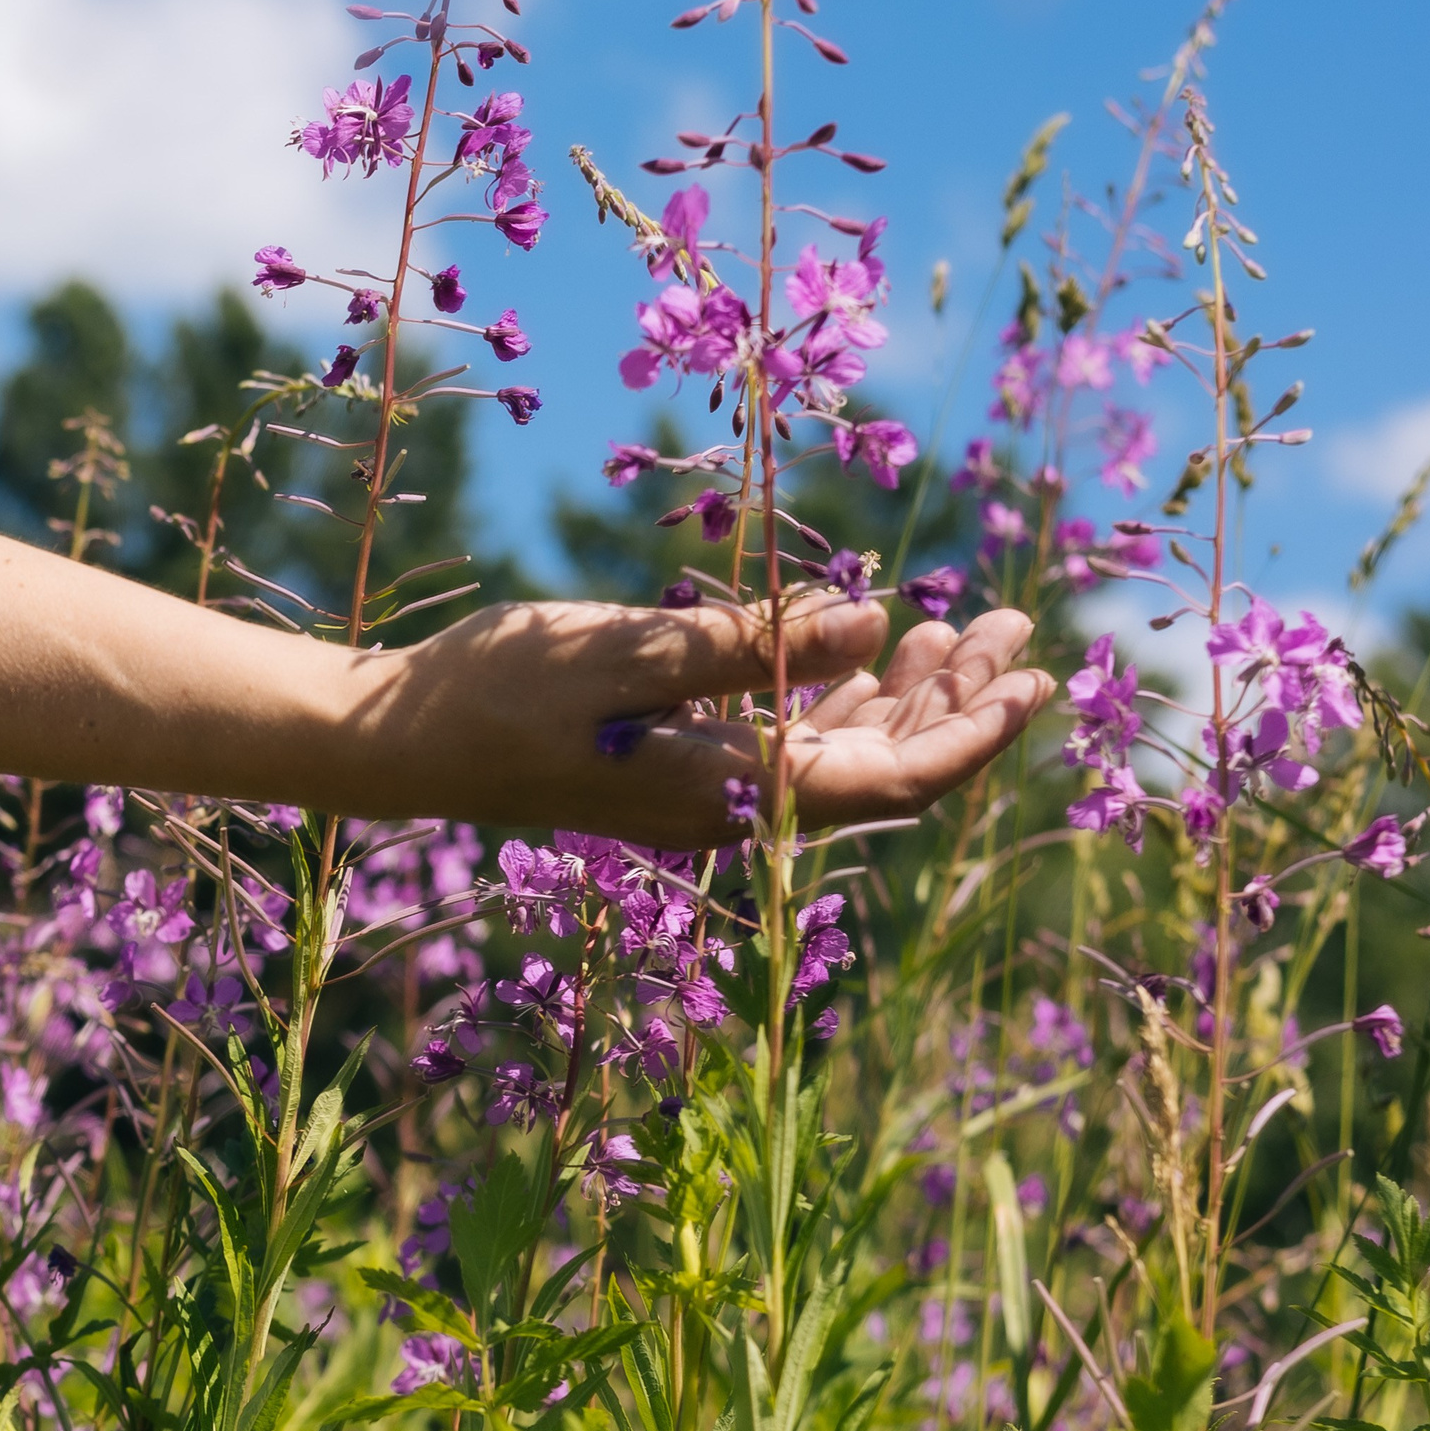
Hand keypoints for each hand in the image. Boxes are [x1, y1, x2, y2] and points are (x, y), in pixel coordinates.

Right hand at [354, 595, 1055, 846]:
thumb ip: (756, 644)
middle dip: (960, 700)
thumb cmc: (496, 689)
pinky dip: (840, 694)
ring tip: (967, 626)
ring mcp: (705, 787)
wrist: (394, 740)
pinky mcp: (676, 761)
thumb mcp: (629, 653)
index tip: (1035, 677)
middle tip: (1020, 623)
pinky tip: (873, 647)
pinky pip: (788, 739)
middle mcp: (733, 807)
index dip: (975, 734)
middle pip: (883, 767)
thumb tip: (880, 624)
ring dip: (909, 692)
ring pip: (841, 751)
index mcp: (731, 793)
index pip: (894, 782)